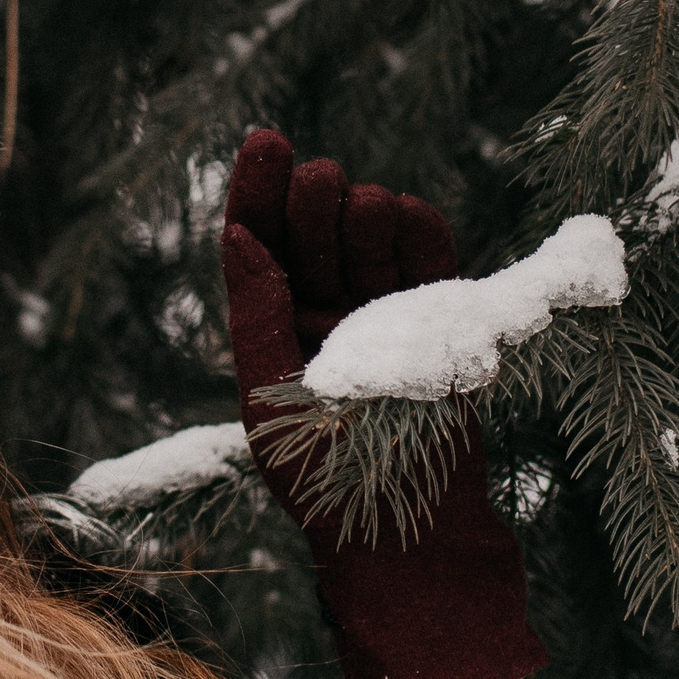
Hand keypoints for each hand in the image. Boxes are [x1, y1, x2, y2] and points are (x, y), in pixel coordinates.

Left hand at [222, 128, 544, 678]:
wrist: (409, 539)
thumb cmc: (325, 486)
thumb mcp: (268, 401)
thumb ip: (256, 315)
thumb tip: (238, 235)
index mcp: (272, 329)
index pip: (257, 242)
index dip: (258, 188)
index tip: (267, 139)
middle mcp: (325, 315)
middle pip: (313, 228)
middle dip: (313, 196)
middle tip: (321, 183)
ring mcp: (385, 315)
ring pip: (371, 233)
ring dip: (364, 211)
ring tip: (364, 207)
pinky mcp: (440, 322)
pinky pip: (431, 256)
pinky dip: (420, 230)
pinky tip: (407, 214)